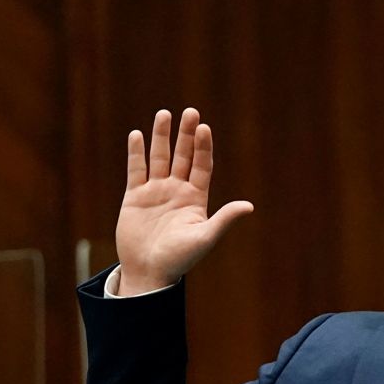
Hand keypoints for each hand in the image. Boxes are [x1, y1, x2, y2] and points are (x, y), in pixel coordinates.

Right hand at [115, 108, 253, 294]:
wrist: (149, 272)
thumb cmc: (180, 259)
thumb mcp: (204, 237)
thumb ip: (224, 219)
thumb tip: (249, 206)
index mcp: (196, 199)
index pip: (202, 166)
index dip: (203, 147)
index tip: (204, 128)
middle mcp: (177, 191)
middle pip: (183, 156)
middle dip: (186, 134)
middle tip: (191, 112)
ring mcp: (156, 192)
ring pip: (160, 158)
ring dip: (161, 137)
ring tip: (164, 114)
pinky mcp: (135, 196)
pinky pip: (136, 170)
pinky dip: (136, 153)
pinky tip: (137, 135)